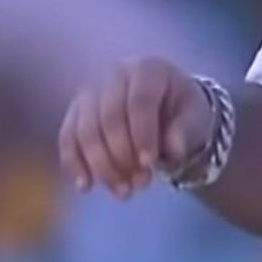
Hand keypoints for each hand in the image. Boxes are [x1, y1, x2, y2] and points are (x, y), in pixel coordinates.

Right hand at [58, 57, 211, 198]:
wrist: (165, 108)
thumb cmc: (181, 111)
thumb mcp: (193, 117)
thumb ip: (183, 131)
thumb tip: (172, 150)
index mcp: (148, 69)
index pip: (139, 101)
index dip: (142, 134)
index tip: (149, 164)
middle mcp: (115, 74)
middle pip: (109, 118)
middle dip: (122, 156)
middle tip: (140, 184)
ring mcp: (90, 91)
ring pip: (85, 131)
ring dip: (101, 167)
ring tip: (123, 192)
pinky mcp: (75, 111)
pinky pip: (68, 138)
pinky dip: (75, 164)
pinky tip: (86, 186)